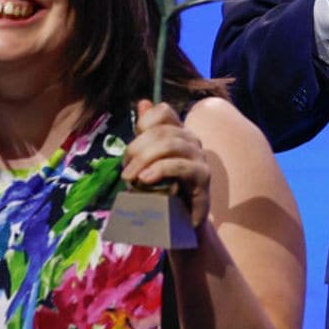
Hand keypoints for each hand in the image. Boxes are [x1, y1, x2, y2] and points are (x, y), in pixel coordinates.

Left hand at [122, 100, 211, 227]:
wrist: (178, 226)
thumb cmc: (162, 192)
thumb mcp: (148, 163)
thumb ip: (146, 135)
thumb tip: (143, 102)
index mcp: (178, 133)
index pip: (164, 112)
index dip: (144, 123)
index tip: (132, 149)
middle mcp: (192, 141)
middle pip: (162, 130)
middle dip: (137, 148)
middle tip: (125, 171)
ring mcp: (199, 158)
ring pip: (170, 144)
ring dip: (144, 159)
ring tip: (131, 178)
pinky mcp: (202, 177)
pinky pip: (180, 166)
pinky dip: (160, 170)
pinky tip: (145, 180)